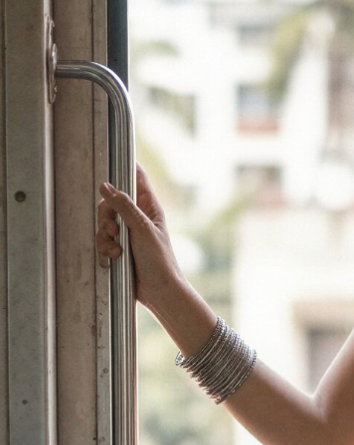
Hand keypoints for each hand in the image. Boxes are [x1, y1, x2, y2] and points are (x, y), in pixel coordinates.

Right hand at [95, 162, 186, 308]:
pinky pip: (103, 239)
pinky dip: (105, 247)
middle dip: (106, 214)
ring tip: (115, 248)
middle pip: (112, 200)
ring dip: (105, 234)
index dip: (127, 166)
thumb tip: (106, 185)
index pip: (138, 179)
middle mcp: (139, 217)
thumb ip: (123, 206)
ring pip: (104, 221)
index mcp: (150, 208)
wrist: (160, 291)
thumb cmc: (159, 260)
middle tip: (113, 229)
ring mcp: (129, 232)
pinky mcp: (121, 246)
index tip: (113, 153)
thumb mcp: (141, 229)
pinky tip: (113, 257)